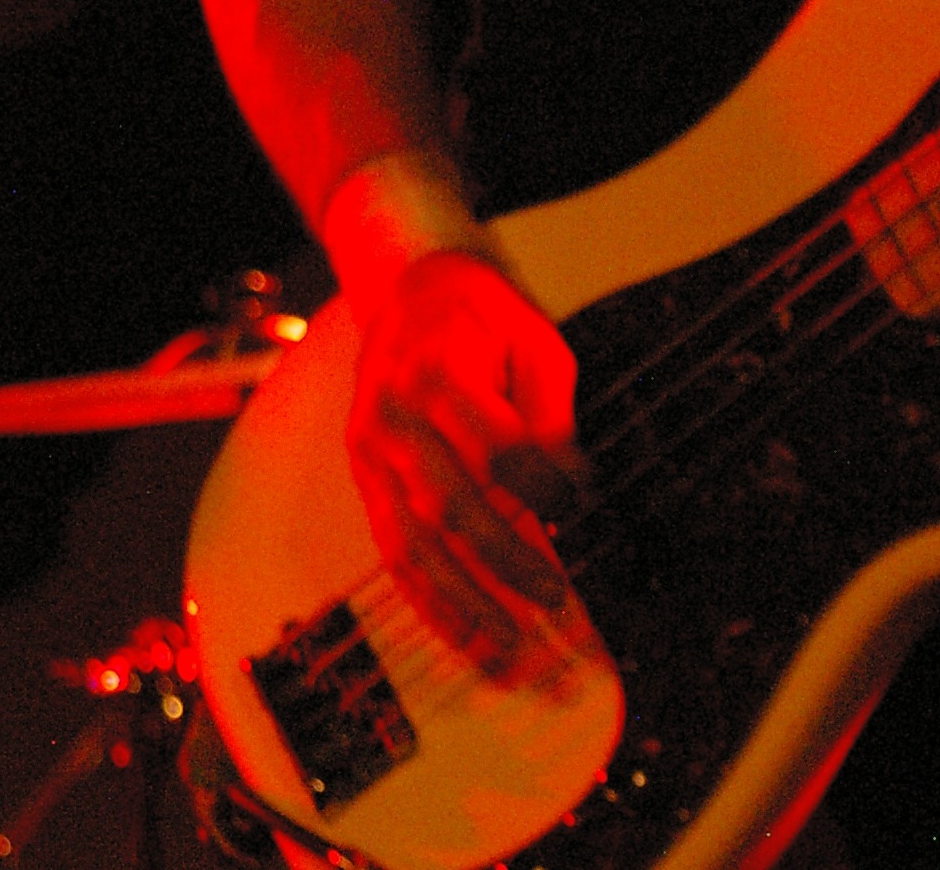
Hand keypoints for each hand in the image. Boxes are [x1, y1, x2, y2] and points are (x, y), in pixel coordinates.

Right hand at [344, 248, 588, 680]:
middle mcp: (392, 416)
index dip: (537, 482)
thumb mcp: (532, 337)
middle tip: (552, 597)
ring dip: (462, 602)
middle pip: (450, 503)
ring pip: (414, 543)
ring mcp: (370, 454)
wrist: (411, 294)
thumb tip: (567, 485)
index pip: (492, 443)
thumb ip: (549, 408)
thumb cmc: (483, 317)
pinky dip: (427, 599)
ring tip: (507, 645)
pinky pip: (392, 551)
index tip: (575, 503)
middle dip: (503, 561)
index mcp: (437, 367)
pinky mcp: (364, 482)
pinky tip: (463, 633)